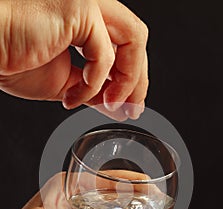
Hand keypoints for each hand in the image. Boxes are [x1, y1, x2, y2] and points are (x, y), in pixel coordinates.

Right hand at [0, 0, 148, 119]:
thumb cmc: (13, 59)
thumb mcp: (65, 83)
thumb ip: (94, 92)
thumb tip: (116, 107)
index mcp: (87, 22)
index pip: (126, 45)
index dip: (133, 78)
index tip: (129, 105)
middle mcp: (91, 8)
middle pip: (135, 41)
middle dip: (136, 81)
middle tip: (130, 110)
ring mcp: (87, 4)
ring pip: (133, 40)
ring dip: (126, 81)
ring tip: (109, 105)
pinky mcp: (79, 10)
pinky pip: (104, 54)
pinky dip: (93, 83)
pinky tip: (73, 98)